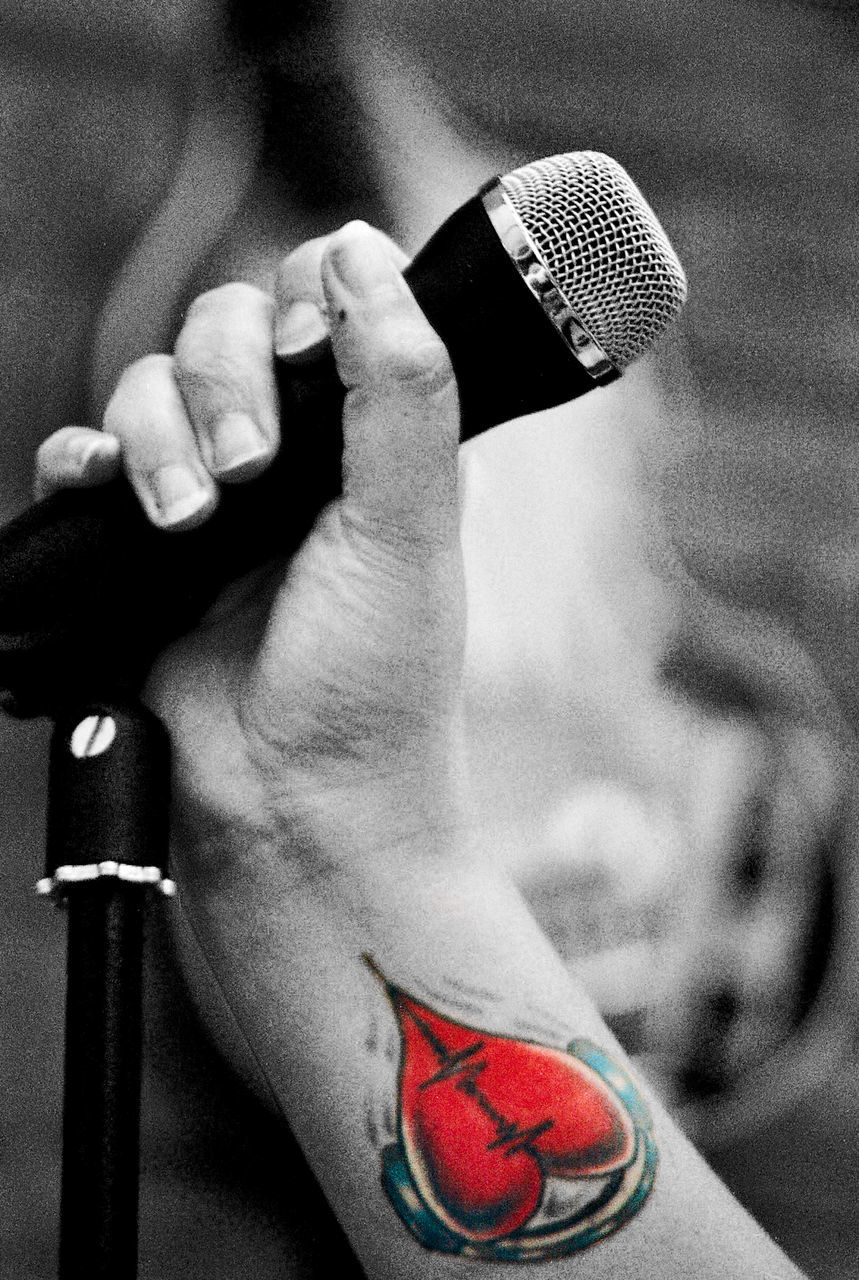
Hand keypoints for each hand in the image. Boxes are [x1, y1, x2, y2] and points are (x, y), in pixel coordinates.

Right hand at [36, 221, 466, 1074]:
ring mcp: (212, 494)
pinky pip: (86, 456)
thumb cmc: (373, 681)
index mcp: (370, 438)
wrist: (296, 805)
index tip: (313, 355)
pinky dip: (87, 460)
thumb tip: (365, 246)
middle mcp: (293, 453)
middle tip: (253, 470)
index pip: (330, 304)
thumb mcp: (410, 523)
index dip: (313, 302)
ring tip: (193, 520)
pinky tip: (107, 494)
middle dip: (230, 378)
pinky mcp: (139, 543)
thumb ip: (400, 383)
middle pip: (231, 326)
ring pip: (154, 382)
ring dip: (160, 430)